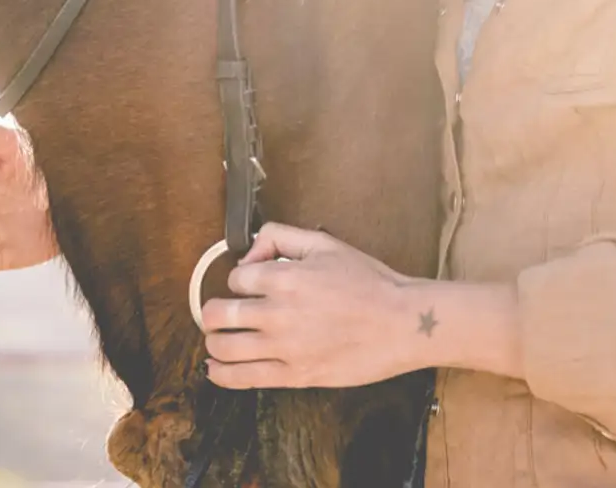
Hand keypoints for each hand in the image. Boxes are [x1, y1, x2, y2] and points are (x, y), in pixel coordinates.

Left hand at [200, 222, 432, 389]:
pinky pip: (243, 379)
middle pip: (217, 314)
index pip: (234, 278)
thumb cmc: (369, 284)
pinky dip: (221, 375)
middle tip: (217, 314)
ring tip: (216, 340)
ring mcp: (284, 348)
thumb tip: (251, 253)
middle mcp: (277, 314)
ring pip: (223, 348)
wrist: (402, 323)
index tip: (248, 286)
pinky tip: (215, 370)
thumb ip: (281, 237)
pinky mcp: (295, 376)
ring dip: (213, 342)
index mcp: (284, 278)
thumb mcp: (325, 244)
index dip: (238, 280)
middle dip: (213, 312)